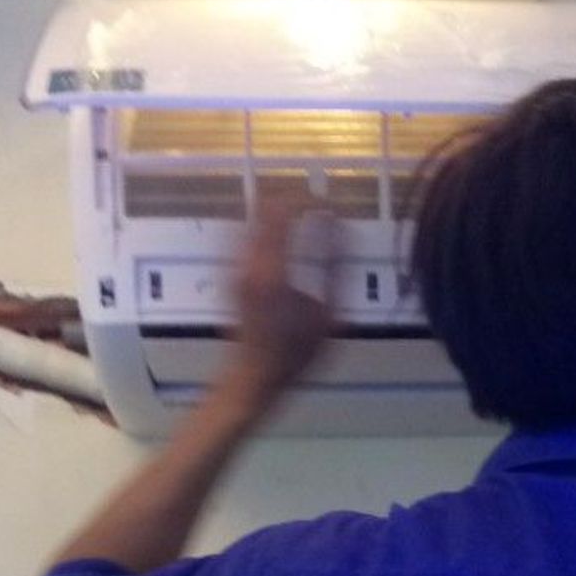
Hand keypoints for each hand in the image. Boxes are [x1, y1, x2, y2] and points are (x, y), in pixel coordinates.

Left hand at [221, 199, 338, 409]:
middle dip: (294, 198)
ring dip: (279, 210)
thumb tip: (346, 232)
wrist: (251, 377)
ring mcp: (234, 264)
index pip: (286, 210)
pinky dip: (265, 225)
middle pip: (265, 204)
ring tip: (303, 217)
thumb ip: (338, 272)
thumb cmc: (294, 355)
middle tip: (318, 207)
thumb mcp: (328, 319)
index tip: (332, 207)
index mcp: (273, 271)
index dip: (311, 200)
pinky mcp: (229, 271)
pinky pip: (244, 232)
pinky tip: (282, 237)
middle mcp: (247, 261)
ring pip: (253, 215)